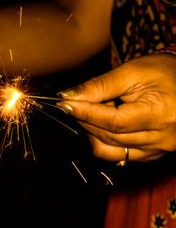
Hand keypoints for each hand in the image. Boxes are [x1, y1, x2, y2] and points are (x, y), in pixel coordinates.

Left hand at [58, 54, 175, 162]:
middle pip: (110, 136)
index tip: (65, 103)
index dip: (86, 113)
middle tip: (73, 103)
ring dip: (92, 131)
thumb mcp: (132, 71)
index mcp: (160, 114)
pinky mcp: (152, 154)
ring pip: (111, 148)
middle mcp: (162, 138)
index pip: (114, 121)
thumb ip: (100, 85)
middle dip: (86, 120)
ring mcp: (158, 149)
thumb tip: (69, 96)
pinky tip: (100, 125)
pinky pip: (119, 155)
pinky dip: (103, 141)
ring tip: (91, 111)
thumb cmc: (163, 72)